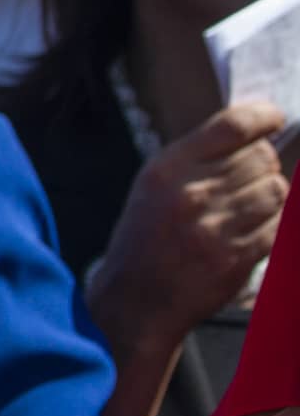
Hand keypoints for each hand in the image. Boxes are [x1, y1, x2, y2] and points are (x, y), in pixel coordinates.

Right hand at [99, 102, 289, 347]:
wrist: (135, 299)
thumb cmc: (146, 237)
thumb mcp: (154, 185)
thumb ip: (198, 158)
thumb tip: (256, 136)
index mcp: (167, 169)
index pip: (232, 126)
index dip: (263, 117)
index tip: (275, 118)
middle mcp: (191, 194)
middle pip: (261, 158)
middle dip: (264, 164)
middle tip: (250, 178)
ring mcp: (216, 227)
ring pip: (277, 190)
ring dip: (272, 194)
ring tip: (251, 205)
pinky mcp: (237, 256)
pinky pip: (279, 225)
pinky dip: (275, 224)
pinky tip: (254, 228)